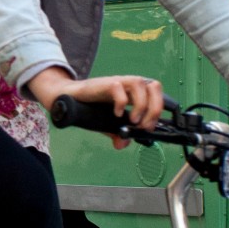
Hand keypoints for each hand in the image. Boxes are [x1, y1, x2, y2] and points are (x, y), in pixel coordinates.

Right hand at [26, 69, 166, 135]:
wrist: (70, 98)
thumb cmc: (91, 107)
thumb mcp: (107, 124)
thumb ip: (117, 133)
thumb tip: (122, 145)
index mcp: (134, 92)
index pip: (157, 94)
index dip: (158, 110)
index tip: (148, 127)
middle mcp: (129, 85)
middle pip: (154, 87)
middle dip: (154, 108)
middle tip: (143, 125)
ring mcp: (118, 82)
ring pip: (140, 84)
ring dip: (140, 105)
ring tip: (132, 120)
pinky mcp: (105, 83)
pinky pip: (118, 87)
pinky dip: (121, 102)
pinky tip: (116, 113)